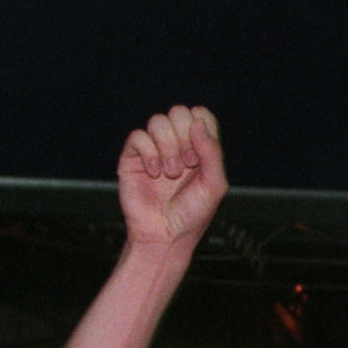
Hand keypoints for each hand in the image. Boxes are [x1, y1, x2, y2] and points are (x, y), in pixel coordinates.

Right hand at [119, 105, 226, 247]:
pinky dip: (149, 154)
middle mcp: (176, 145)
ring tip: (171, 172)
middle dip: (185, 136)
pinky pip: (138, 136)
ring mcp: (153, 149)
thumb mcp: (214, 185)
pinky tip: (154, 174)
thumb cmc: (192, 214)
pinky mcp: (132, 157)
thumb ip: (212, 152)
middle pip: (179, 112)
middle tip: (188, 164)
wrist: (165, 235)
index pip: (201, 115)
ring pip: (158, 120)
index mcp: (199, 148)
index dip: (202, 129)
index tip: (201, 156)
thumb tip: (197, 122)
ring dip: (168, 147)